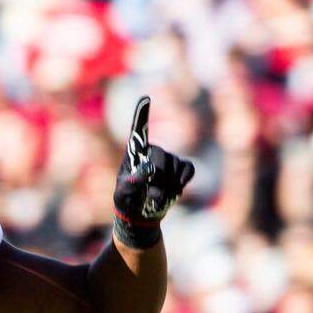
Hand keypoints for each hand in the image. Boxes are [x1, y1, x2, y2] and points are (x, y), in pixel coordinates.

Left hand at [113, 96, 194, 247]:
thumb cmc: (127, 202)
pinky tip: (175, 192)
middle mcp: (152, 152)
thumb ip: (131, 182)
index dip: (142, 114)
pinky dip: (183, 182)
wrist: (140, 214)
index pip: (138, 131)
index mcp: (134, 153)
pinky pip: (188, 169)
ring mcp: (168, 159)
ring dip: (169, 187)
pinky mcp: (179, 169)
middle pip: (161, 157)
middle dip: (158, 179)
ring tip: (157, 198)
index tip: (144, 98)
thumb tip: (147, 170)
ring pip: (175, 167)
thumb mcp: (123, 195)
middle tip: (151, 197)